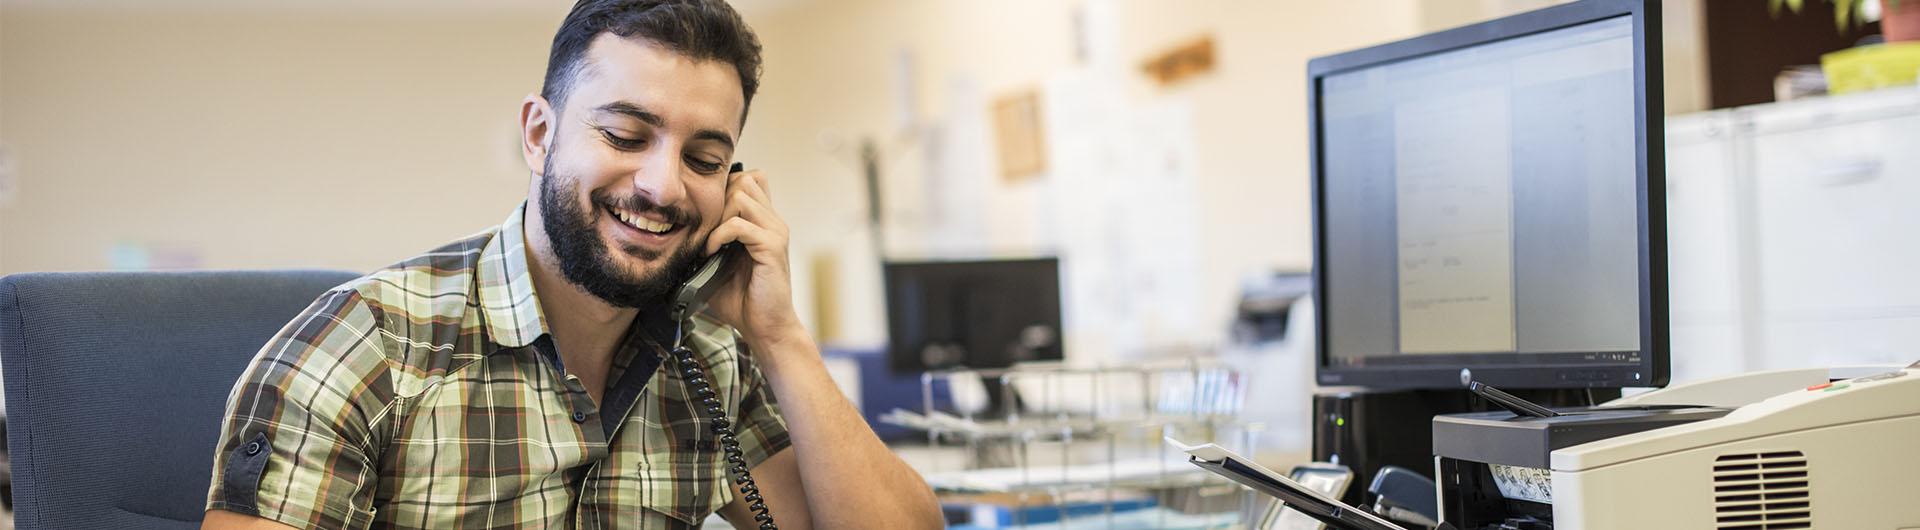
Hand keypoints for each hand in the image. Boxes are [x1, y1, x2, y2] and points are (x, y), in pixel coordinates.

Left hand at [703, 167, 806, 349]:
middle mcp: (773, 221)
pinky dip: (719, 235)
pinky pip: (738, 225)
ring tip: (710, 240)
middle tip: (708, 227)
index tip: (706, 218)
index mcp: (763, 222)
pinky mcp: (773, 247)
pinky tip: (712, 252)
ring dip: (718, 215)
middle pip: (745, 178)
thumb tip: (673, 231)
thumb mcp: (717, 264)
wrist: (765, 327)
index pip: (748, 179)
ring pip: (742, 194)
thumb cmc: (742, 299)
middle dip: (719, 198)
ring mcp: (775, 232)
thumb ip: (706, 242)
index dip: (724, 190)